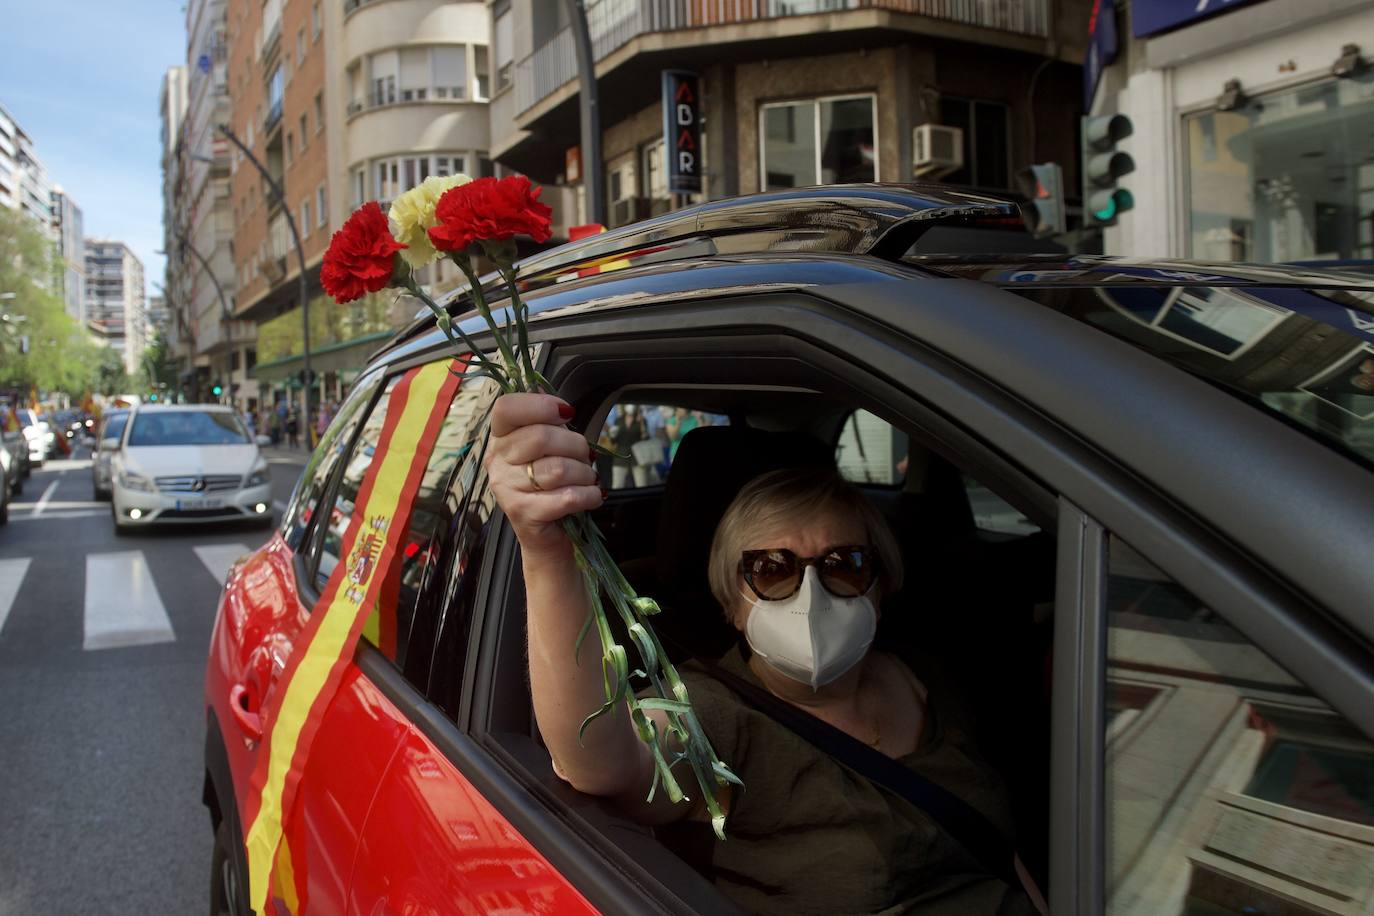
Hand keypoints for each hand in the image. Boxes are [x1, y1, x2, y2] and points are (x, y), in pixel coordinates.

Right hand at [485, 393, 602, 558]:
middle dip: (575, 445)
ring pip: (557, 468)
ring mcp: (506, 489)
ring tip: (588, 479)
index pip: (506, 408)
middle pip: (540, 437)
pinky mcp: (523, 514)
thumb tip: (546, 392)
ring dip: (584, 473)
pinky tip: (592, 496)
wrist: (547, 536)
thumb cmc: (550, 486)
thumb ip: (546, 420)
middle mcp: (497, 461)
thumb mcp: (549, 448)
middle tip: (585, 457)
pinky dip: (588, 495)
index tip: (566, 413)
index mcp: (500, 438)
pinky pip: (566, 497)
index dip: (540, 405)